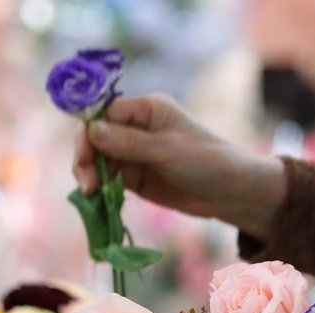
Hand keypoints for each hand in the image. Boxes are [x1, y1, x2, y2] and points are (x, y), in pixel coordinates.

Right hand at [71, 94, 286, 238]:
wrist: (231, 193)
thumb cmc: (207, 162)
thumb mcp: (167, 151)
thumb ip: (129, 143)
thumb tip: (91, 131)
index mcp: (147, 109)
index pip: (105, 112)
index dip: (89, 131)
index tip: (83, 153)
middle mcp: (136, 128)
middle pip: (96, 137)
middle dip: (86, 157)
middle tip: (85, 183)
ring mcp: (134, 153)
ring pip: (99, 160)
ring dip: (89, 175)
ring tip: (90, 194)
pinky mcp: (135, 177)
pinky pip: (108, 179)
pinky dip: (99, 188)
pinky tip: (95, 200)